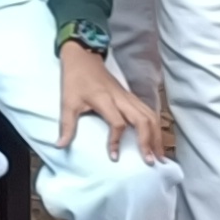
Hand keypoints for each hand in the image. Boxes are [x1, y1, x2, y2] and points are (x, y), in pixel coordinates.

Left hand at [56, 41, 159, 160]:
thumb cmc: (75, 80)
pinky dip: (156, 127)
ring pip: (150, 115)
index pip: (118, 122)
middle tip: (151, 161)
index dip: (116, 140)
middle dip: (148, 141)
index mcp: (105, 99)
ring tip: (159, 155)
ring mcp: (129, 97)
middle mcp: (121, 98)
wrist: (83, 57)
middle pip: (143, 120)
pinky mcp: (132, 97)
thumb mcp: (67, 102)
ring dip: (156, 135)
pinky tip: (157, 139)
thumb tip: (59, 146)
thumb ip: (66, 125)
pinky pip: (149, 112)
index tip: (114, 157)